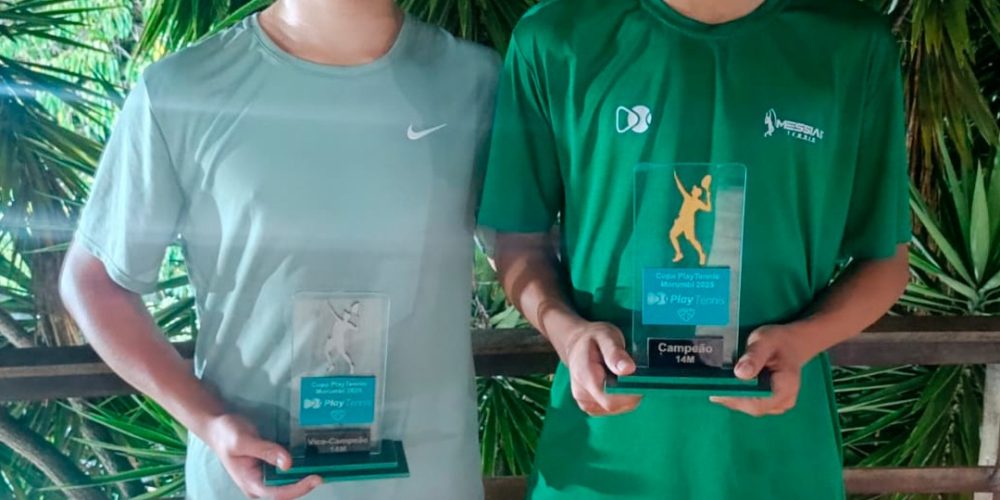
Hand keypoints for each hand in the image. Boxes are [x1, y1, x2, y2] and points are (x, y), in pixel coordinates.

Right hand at [203, 414, 322, 498]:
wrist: (219, 426)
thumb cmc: (227, 434)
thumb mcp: (243, 440)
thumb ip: (265, 450)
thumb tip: (288, 464)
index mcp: (251, 483)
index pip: (278, 494)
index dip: (298, 489)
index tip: (315, 478)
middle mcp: (260, 485)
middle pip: (287, 492)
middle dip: (305, 484)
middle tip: (324, 471)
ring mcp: (265, 477)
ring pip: (289, 483)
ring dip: (305, 477)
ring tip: (323, 466)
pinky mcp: (270, 468)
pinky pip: (288, 472)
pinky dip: (300, 467)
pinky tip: (313, 459)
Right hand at [559, 321, 641, 415]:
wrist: (578, 346)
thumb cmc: (593, 339)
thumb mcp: (606, 336)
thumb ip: (615, 353)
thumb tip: (628, 370)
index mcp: (584, 376)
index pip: (610, 398)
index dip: (629, 392)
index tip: (639, 377)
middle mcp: (581, 394)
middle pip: (614, 405)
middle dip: (630, 392)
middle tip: (633, 372)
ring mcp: (585, 403)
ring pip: (616, 408)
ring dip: (627, 395)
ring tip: (623, 375)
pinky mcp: (591, 407)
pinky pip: (613, 409)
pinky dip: (622, 398)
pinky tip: (619, 384)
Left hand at [709, 325, 811, 416]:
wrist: (791, 344)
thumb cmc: (778, 341)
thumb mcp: (764, 341)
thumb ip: (754, 356)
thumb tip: (740, 373)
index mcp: (786, 387)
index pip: (758, 403)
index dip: (735, 399)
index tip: (716, 389)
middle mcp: (784, 401)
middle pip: (751, 407)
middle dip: (729, 397)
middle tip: (710, 384)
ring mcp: (777, 405)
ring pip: (749, 406)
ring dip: (731, 396)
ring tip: (715, 383)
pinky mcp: (770, 403)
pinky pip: (750, 403)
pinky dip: (737, 395)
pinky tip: (726, 385)